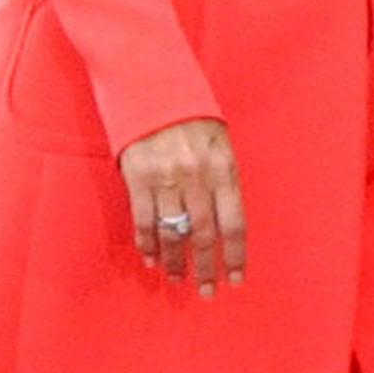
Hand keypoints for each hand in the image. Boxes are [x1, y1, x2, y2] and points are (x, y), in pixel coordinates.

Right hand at [120, 117, 245, 296]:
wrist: (149, 81)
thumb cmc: (190, 113)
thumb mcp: (220, 141)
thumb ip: (224, 178)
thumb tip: (224, 222)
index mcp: (223, 167)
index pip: (234, 223)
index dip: (236, 255)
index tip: (236, 278)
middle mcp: (196, 176)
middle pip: (203, 235)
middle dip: (205, 267)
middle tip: (207, 290)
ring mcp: (165, 178)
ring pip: (172, 233)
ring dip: (175, 262)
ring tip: (178, 280)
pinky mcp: (137, 177)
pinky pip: (144, 221)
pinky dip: (148, 244)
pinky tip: (153, 259)